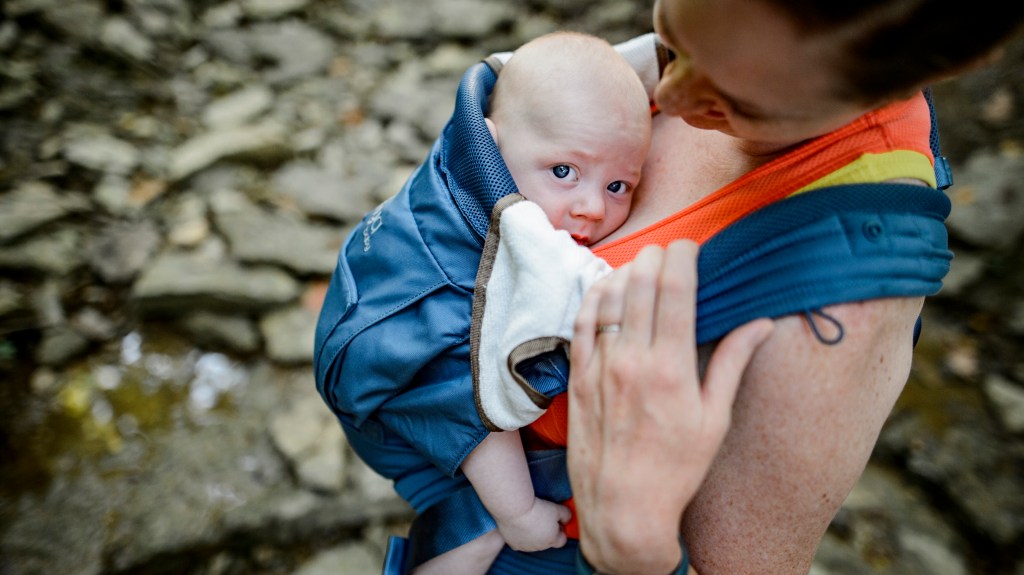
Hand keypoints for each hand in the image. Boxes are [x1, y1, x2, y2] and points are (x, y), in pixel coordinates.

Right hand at [494, 496, 571, 551]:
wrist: (514, 509)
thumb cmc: (537, 509)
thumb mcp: (557, 509)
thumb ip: (565, 515)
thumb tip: (567, 518)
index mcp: (551, 539)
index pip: (562, 540)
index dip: (560, 530)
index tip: (557, 521)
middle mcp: (539, 546)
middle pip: (547, 542)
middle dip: (546, 532)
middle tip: (542, 518)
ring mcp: (525, 547)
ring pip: (532, 542)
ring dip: (533, 534)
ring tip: (529, 520)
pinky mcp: (512, 544)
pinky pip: (519, 541)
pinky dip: (520, 535)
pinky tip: (519, 525)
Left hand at [568, 241, 772, 574]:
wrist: (624, 507)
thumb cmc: (676, 469)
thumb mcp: (715, 419)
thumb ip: (733, 363)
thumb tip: (761, 323)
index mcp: (672, 368)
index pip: (675, 289)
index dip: (683, 256)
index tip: (691, 246)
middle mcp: (633, 361)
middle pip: (641, 283)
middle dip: (657, 256)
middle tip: (669, 251)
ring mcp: (600, 367)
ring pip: (608, 297)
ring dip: (626, 270)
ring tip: (642, 265)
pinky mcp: (578, 377)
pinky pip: (581, 322)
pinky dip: (595, 296)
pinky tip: (608, 289)